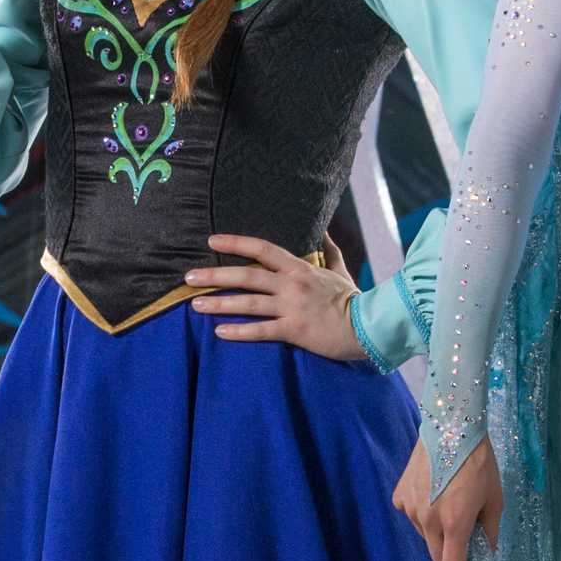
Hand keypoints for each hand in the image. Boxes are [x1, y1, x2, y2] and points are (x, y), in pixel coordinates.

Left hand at [186, 233, 362, 358]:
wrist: (371, 325)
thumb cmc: (353, 299)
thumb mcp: (341, 269)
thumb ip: (330, 249)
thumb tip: (325, 229)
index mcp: (300, 268)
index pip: (263, 248)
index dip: (236, 242)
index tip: (211, 240)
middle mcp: (293, 284)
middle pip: (247, 275)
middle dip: (215, 275)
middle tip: (189, 277)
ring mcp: (293, 307)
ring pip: (249, 303)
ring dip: (220, 303)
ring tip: (195, 304)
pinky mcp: (296, 331)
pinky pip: (261, 331)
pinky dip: (239, 331)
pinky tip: (219, 331)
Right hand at [392, 431, 501, 560]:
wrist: (451, 426)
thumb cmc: (479, 462)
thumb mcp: (494, 498)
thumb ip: (490, 531)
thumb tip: (487, 554)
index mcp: (455, 523)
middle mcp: (428, 520)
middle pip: (439, 556)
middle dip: (452, 555)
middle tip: (466, 534)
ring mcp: (410, 508)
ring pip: (426, 537)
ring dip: (439, 532)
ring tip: (451, 503)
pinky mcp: (400, 496)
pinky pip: (413, 517)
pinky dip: (425, 514)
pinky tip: (435, 492)